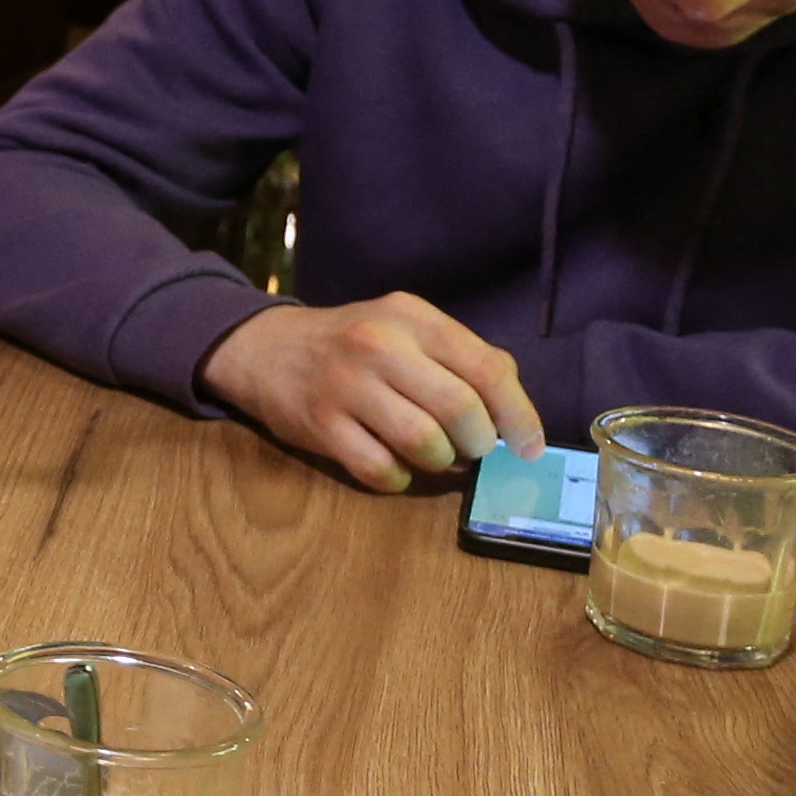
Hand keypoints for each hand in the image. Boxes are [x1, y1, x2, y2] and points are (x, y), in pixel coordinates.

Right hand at [201, 293, 544, 491]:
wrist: (265, 349)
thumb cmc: (352, 343)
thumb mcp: (405, 328)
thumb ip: (459, 357)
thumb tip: (512, 412)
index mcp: (412, 317)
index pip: (487, 369)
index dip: (519, 415)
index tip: (530, 446)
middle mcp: (380, 345)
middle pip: (460, 409)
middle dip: (479, 443)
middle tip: (473, 449)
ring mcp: (346, 386)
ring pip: (424, 444)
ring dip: (440, 462)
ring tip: (433, 455)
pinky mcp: (320, 426)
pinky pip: (379, 470)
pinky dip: (398, 479)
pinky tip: (394, 466)